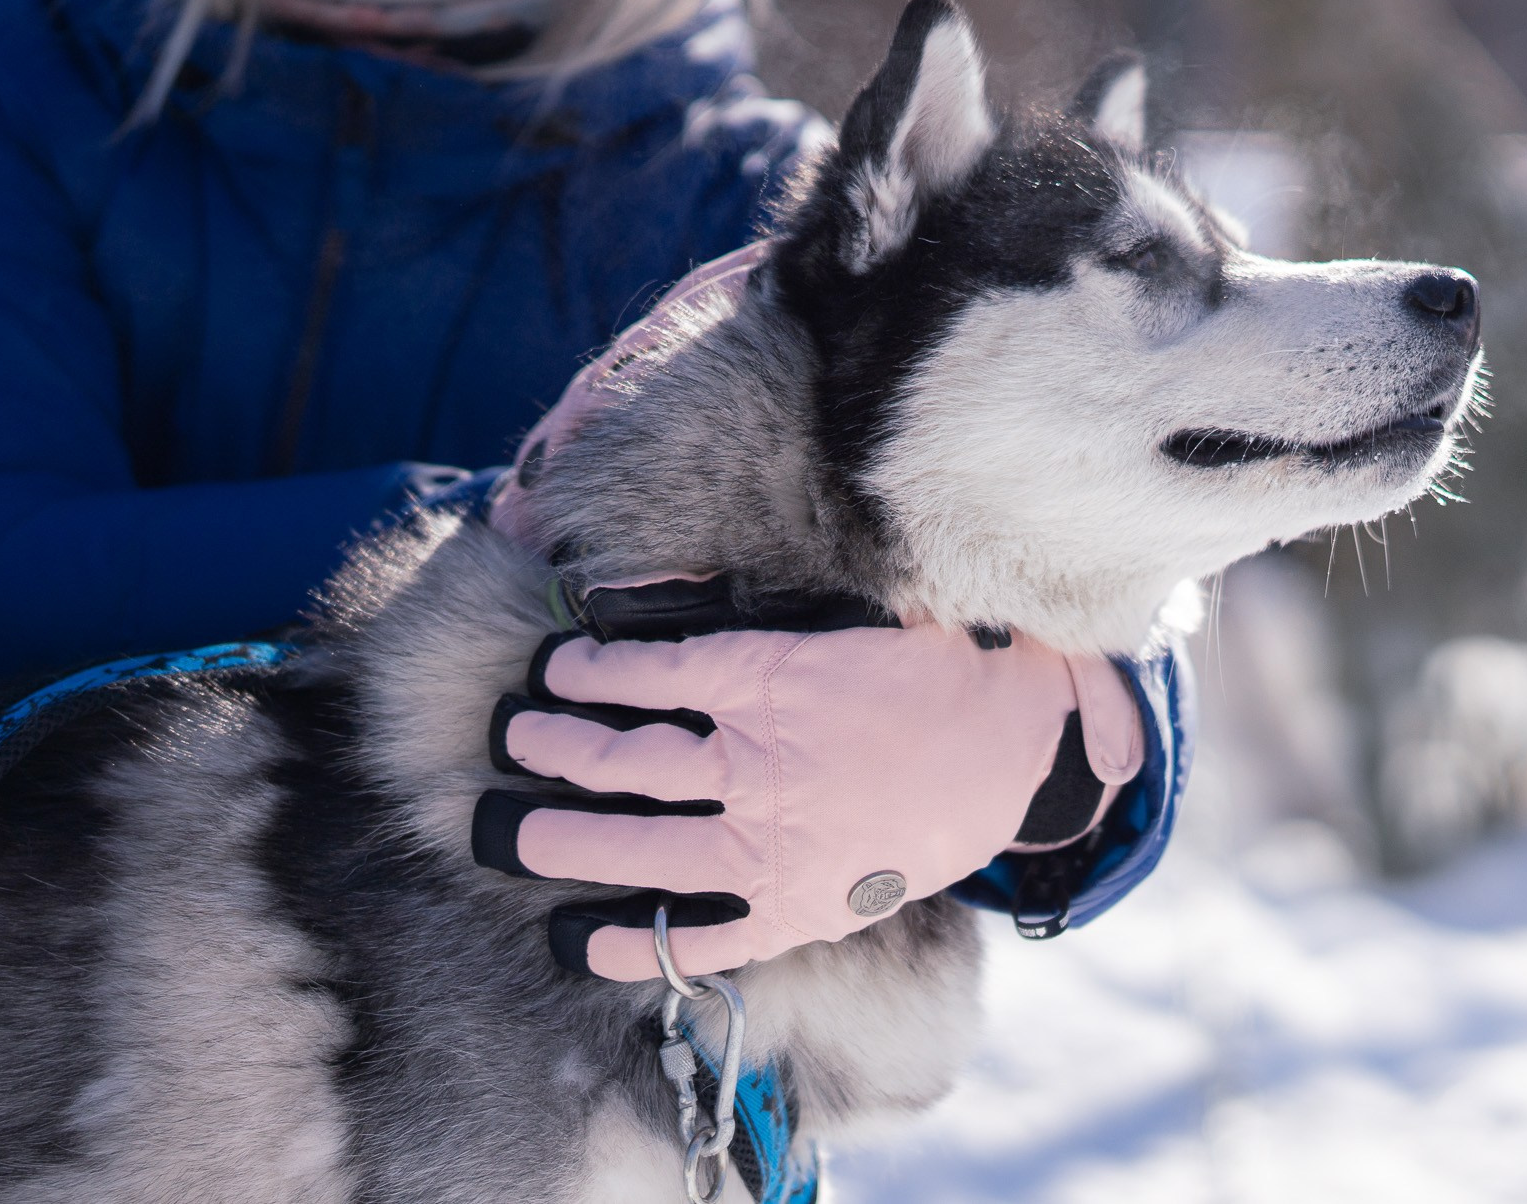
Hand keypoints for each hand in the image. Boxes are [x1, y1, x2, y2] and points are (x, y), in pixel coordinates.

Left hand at [472, 576, 1144, 980]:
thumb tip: (671, 582)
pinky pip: (699, 938)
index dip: (584, 669)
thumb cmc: (932, 665)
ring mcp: (774, 844)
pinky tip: (578, 941)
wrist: (1020, 748)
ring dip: (561, 838)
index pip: (644, 671)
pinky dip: (635, 945)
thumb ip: (761, 600)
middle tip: (509, 739)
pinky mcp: (797, 907)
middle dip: (549, 748)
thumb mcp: (848, 606)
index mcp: (771, 678)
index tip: (553, 665)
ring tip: (507, 831)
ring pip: (639, 846)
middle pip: (621, 758)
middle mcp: (759, 763)